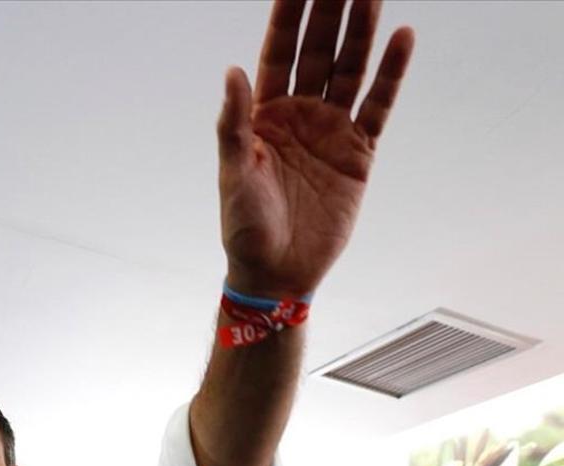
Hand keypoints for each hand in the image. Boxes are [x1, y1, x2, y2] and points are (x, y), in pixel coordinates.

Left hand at [218, 0, 414, 297]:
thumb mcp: (232, 174)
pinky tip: (402, 39)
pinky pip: (378, 106)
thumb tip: (233, 71)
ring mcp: (330, 130)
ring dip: (363, 33)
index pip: (278, 53)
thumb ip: (233, 124)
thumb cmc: (244, 226)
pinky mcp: (358, 153)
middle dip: (330, 12)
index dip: (288, 17)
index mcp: (263, 115)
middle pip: (318, 52)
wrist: (277, 271)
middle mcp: (299, 114)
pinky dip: (391, 74)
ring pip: (351, 70)